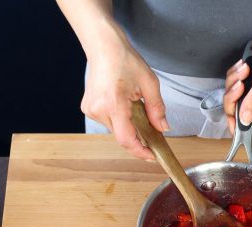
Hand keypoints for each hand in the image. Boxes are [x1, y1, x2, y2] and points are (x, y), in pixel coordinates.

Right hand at [81, 26, 168, 159]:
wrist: (103, 46)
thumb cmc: (124, 59)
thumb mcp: (150, 83)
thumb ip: (157, 109)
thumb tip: (162, 128)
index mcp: (114, 104)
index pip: (126, 139)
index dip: (140, 151)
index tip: (152, 155)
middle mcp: (99, 110)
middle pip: (122, 136)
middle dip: (138, 136)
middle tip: (152, 127)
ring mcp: (91, 110)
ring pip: (116, 130)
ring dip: (129, 125)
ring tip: (134, 106)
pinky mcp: (88, 109)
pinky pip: (109, 122)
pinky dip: (120, 119)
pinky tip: (123, 103)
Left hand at [223, 36, 251, 140]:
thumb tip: (243, 121)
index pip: (251, 135)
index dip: (238, 130)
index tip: (231, 115)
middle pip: (235, 115)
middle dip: (232, 98)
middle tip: (241, 84)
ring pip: (232, 98)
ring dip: (234, 82)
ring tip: (246, 70)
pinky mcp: (249, 86)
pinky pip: (233, 85)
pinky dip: (235, 74)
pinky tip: (245, 66)